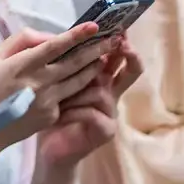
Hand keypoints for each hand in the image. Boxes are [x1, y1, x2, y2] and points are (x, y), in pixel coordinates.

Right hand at [0, 24, 116, 163]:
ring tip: (104, 58)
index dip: (76, 36)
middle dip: (96, 51)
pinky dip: (78, 87)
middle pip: (74, 64)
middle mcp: (39, 83)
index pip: (55, 47)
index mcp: (22, 65)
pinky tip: (87, 79)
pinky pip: (68, 97)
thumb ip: (22, 41)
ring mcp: (48, 101)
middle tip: (113, 41)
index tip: (93, 27)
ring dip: (93, 69)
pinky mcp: (52, 115)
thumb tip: (50, 38)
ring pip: (78, 82)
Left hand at [37, 37, 143, 171]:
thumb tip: (72, 41)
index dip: (124, 47)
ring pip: (101, 92)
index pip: (120, 61)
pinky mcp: (106, 131)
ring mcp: (111, 114)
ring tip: (59, 101)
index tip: (121, 33)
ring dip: (76, 94)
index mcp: (102, 82)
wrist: (51, 149)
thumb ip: (71, 67)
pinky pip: (92, 113)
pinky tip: (59, 116)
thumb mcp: (61, 85)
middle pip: (131, 72)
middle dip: (130, 58)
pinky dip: (73, 112)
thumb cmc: (53, 114)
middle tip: (124, 46)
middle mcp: (111, 96)